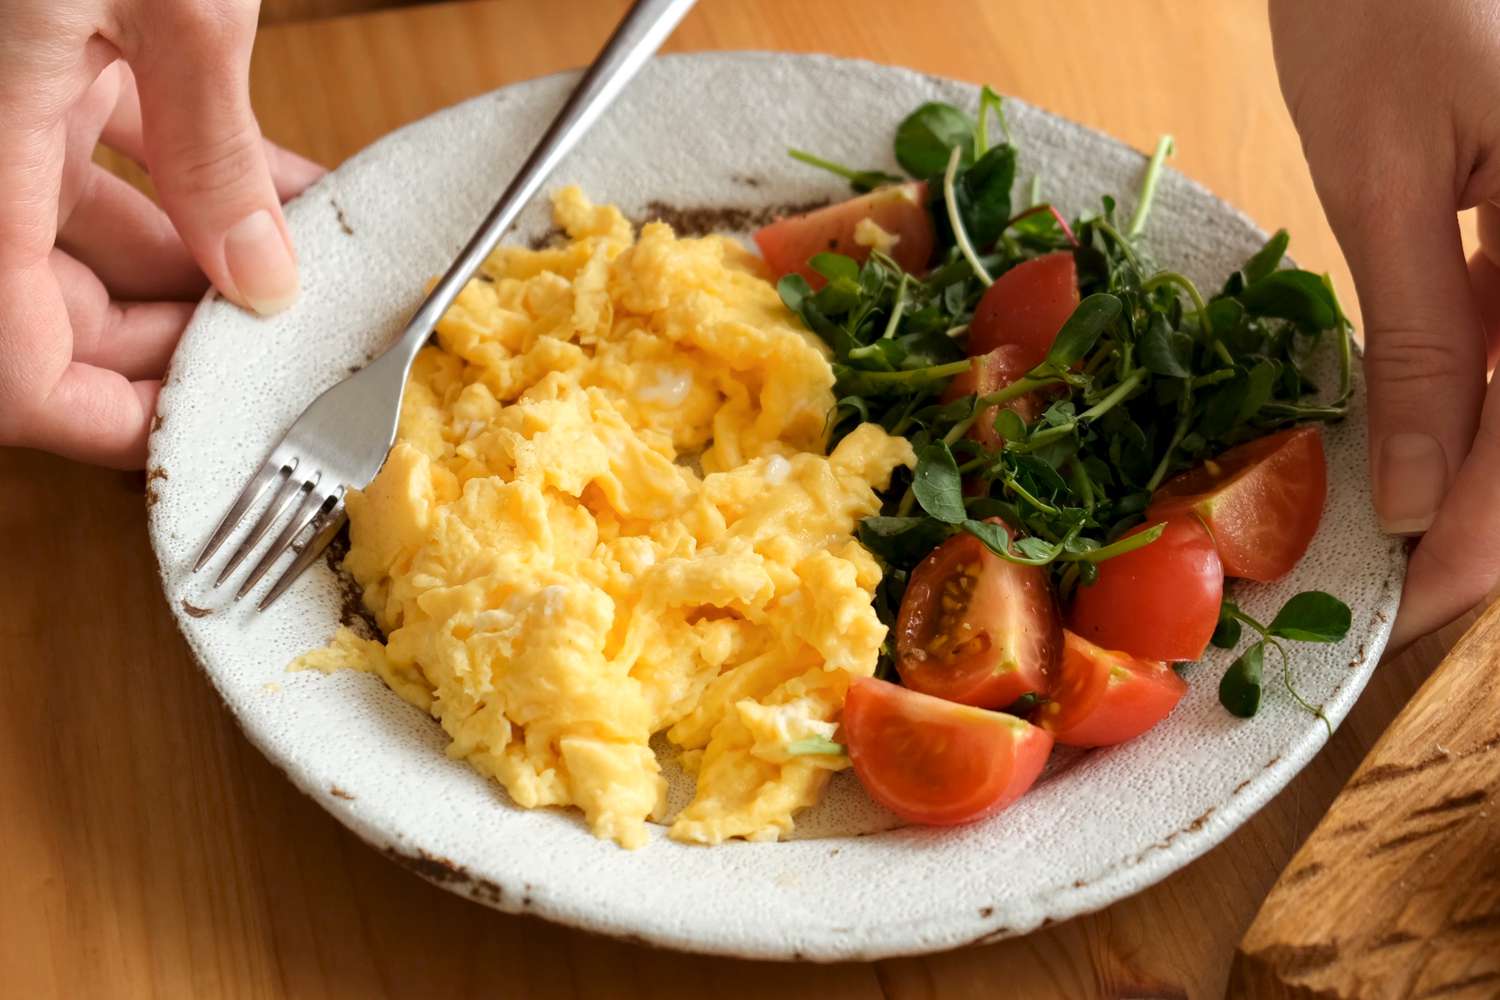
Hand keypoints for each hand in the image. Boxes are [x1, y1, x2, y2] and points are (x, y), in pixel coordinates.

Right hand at [0, 1, 323, 469]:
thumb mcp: (172, 6)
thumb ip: (213, 147)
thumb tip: (262, 275)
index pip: (18, 364)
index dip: (104, 422)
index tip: (205, 440)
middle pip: (62, 313)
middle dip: (178, 344)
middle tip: (284, 350)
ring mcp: (18, 109)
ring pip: (96, 240)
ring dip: (205, 266)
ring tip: (304, 275)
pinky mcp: (55, 61)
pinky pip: (123, 157)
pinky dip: (202, 184)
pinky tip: (287, 195)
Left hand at [1270, 0, 1499, 647]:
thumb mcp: (1385, 173)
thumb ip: (1421, 339)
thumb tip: (1421, 491)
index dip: (1485, 538)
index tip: (1413, 605)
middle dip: (1494, 511)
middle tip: (1409, 581)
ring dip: (1487, 454)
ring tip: (1407, 523)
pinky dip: (1481, 379)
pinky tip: (1428, 422)